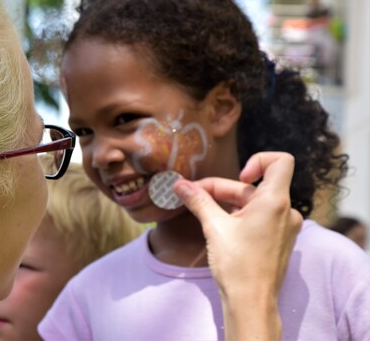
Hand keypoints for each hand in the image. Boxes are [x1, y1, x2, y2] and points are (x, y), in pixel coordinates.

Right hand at [173, 152, 302, 339]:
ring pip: (254, 203)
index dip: (258, 160)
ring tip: (202, 211)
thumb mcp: (214, 227)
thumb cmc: (238, 265)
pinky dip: (238, 216)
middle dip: (222, 188)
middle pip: (254, 186)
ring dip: (228, 203)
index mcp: (275, 202)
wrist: (251, 303)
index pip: (281, 161)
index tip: (239, 177)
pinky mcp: (278, 240)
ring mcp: (284, 227)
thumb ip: (198, 201)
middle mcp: (285, 211)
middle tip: (193, 195)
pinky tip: (218, 227)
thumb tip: (179, 185)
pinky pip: (259, 217)